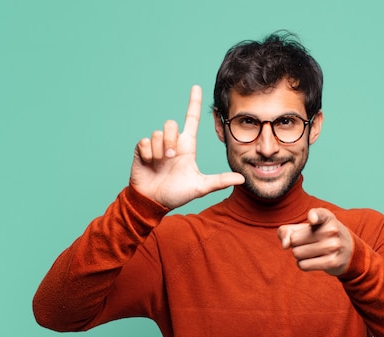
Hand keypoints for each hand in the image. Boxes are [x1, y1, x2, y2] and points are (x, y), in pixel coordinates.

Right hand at [130, 85, 243, 208]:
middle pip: (171, 124)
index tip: (196, 87)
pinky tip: (149, 163)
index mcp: (186, 146)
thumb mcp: (200, 187)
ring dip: (159, 150)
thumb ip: (220, 181)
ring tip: (159, 163)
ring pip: (157, 133)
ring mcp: (156, 146)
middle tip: (170, 156)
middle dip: (170, 139)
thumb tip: (242, 179)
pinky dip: (147, 154)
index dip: (194, 103)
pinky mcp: (141, 150)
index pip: (191, 119)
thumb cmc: (177, 193)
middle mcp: (172, 142)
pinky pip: (144, 142)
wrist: (154, 201)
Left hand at [278, 208, 353, 275]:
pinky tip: (313, 260)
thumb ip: (288, 231)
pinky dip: (303, 264)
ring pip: (297, 254)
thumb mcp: (307, 227)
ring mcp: (333, 246)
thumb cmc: (321, 236)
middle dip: (295, 244)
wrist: (349, 251)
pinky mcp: (332, 262)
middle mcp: (332, 230)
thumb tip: (284, 245)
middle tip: (308, 242)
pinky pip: (303, 265)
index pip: (317, 214)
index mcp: (326, 217)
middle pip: (294, 240)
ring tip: (311, 251)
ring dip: (299, 255)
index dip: (313, 217)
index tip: (312, 219)